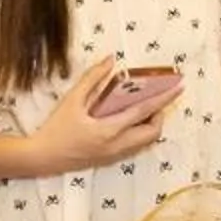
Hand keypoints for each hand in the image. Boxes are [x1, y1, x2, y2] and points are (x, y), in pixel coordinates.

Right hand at [29, 58, 178, 174]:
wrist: (41, 158)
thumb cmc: (55, 129)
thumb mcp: (72, 100)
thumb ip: (92, 79)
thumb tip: (110, 60)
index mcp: (109, 130)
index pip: (144, 112)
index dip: (164, 99)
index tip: (178, 87)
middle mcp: (117, 145)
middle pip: (152, 132)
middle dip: (160, 115)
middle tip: (156, 98)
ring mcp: (114, 155)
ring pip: (145, 141)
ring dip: (150, 125)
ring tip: (143, 106)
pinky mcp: (109, 159)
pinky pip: (134, 145)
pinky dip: (138, 132)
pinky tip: (127, 119)